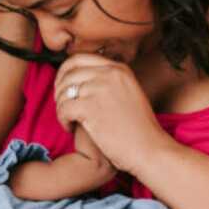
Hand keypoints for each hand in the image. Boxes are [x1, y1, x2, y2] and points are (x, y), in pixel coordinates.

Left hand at [54, 53, 171, 175]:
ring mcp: (100, 89)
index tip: (62, 86)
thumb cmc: (137, 129)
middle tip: (61, 105)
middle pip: (68, 73)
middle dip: (59, 90)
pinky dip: (62, 120)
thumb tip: (76, 80)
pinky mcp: (91, 107)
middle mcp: (109, 73)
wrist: (149, 149)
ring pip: (64, 91)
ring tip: (68, 120)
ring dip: (60, 107)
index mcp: (118, 68)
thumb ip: (107, 83)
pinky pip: (64, 108)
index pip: (79, 59)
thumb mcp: (127, 94)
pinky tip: (70, 129)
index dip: (64, 72)